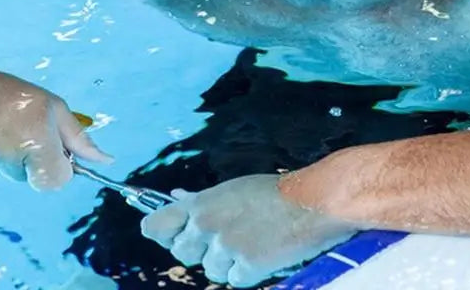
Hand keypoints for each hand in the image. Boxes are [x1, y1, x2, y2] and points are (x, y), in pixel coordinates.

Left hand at [0, 63, 111, 189]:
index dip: (95, 155)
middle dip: (41, 170)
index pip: (82, 142)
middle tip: (22, 155)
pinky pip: (2, 168)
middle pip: (53, 162)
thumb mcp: (36, 143)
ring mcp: (12, 135)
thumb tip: (57, 182)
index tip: (108, 163)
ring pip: (25, 168)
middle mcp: (37, 125)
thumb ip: (54, 168)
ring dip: (12, 170)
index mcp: (56, 116)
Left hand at [139, 174, 358, 286]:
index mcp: (203, 203)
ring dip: (226, 263)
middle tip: (225, 237)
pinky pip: (233, 280)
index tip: (163, 233)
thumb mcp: (233, 189)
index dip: (160, 231)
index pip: (158, 224)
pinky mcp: (245, 267)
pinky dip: (246, 273)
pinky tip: (262, 254)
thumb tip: (177, 198)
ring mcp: (226, 247)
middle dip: (200, 250)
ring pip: (210, 270)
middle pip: (182, 252)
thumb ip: (202, 199)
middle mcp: (208, 224)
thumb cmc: (273, 192)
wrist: (310, 203)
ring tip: (251, 242)